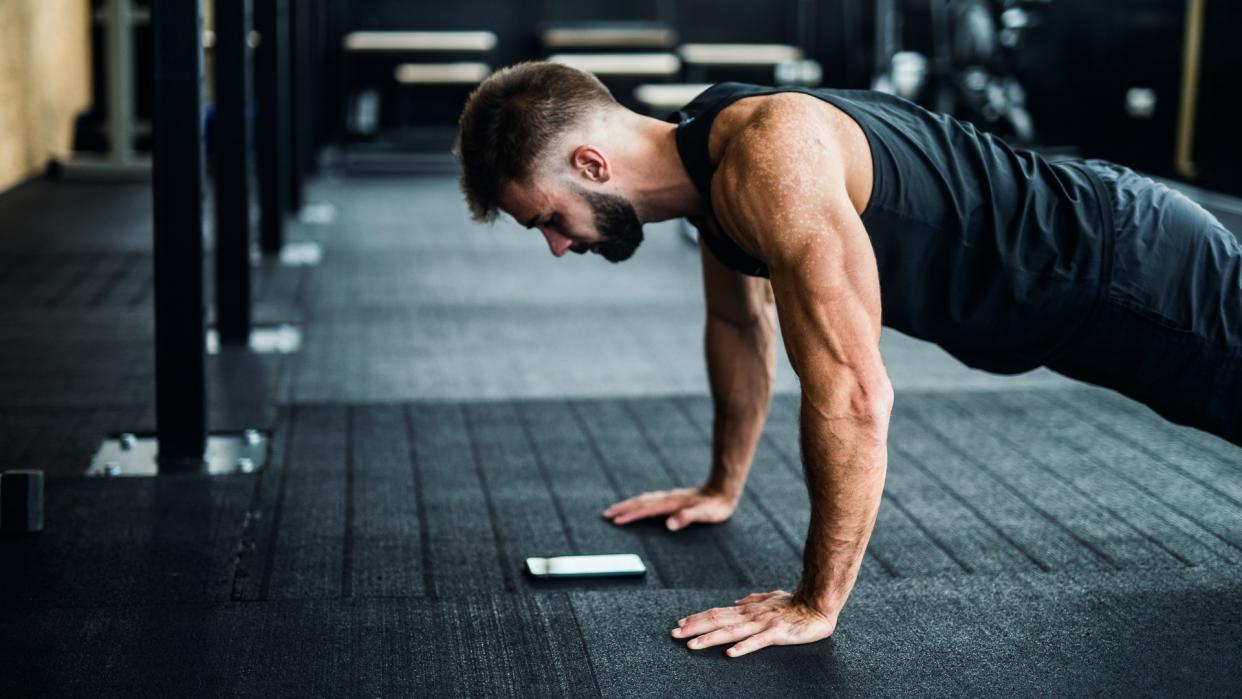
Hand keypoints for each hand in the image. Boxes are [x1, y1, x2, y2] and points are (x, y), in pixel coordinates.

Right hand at [602, 485, 736, 530]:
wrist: (723, 489)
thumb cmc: (715, 506)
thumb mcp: (705, 514)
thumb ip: (687, 518)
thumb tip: (669, 525)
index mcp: (671, 504)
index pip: (646, 509)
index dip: (630, 515)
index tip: (615, 520)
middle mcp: (667, 498)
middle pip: (640, 502)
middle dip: (622, 508)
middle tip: (605, 514)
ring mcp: (669, 497)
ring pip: (643, 499)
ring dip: (628, 504)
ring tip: (615, 509)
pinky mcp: (672, 498)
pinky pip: (650, 499)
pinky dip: (639, 502)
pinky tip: (638, 504)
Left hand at [671, 590, 836, 656]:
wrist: (819, 603)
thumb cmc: (795, 603)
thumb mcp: (770, 599)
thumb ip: (753, 600)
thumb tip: (736, 602)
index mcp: (748, 610)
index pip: (717, 613)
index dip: (698, 618)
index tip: (680, 623)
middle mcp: (751, 615)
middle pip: (718, 621)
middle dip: (694, 628)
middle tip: (674, 634)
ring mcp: (763, 624)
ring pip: (732, 632)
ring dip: (710, 638)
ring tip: (693, 645)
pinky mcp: (778, 633)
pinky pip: (758, 642)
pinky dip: (744, 647)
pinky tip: (731, 653)